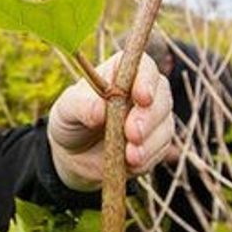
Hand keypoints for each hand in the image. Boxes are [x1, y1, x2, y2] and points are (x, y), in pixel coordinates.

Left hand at [47, 52, 173, 190]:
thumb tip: (100, 109)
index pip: (145, 67)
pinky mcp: (155, 143)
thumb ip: (82, 105)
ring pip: (165, 125)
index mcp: (122, 72)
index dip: (147, 80)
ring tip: (131, 156)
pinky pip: (160, 149)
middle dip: (149, 117)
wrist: (73, 154)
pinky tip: (132, 163)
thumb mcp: (66, 109)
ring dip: (150, 142)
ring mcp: (152, 117)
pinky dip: (148, 157)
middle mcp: (143, 91)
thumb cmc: (70, 120)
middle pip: (162, 96)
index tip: (142, 98)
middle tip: (132, 134)